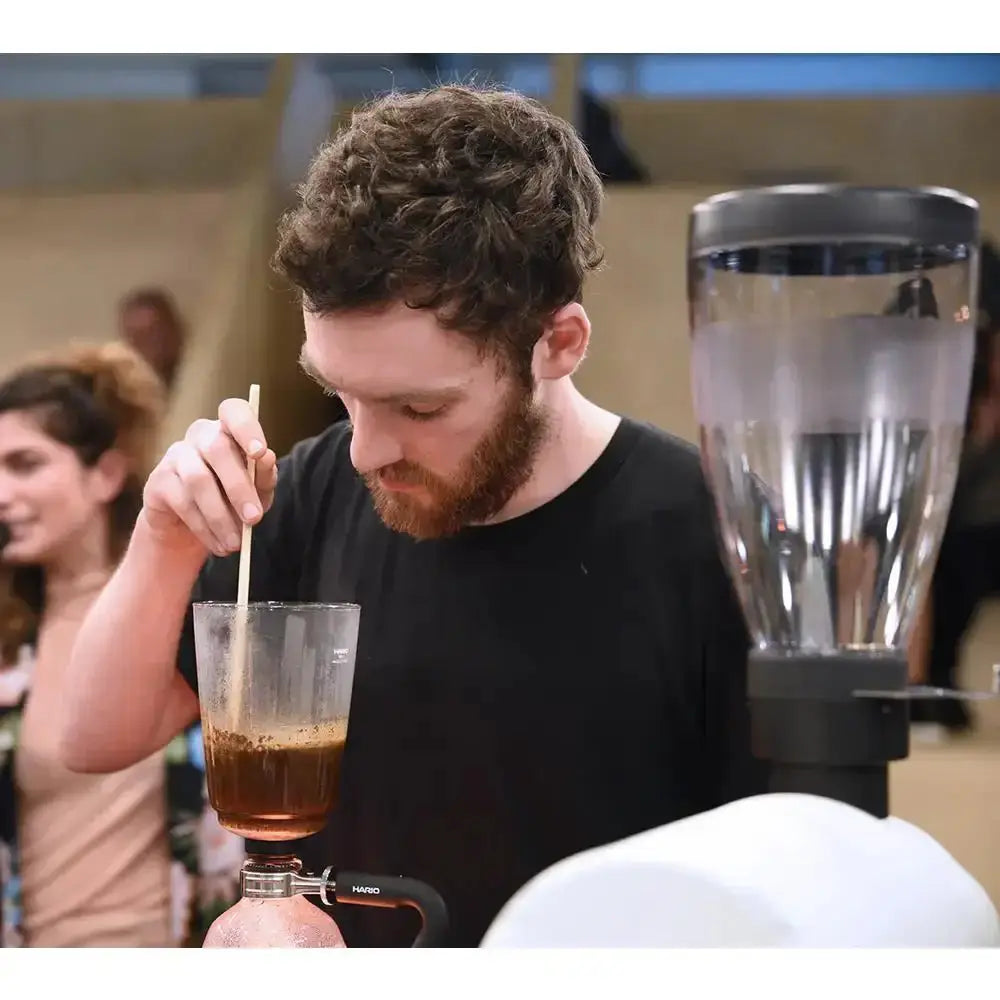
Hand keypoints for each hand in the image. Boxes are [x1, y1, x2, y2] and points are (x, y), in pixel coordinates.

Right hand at [141, 398, 278, 557]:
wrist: (190, 528)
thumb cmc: (232, 501)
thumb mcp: (257, 492)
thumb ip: (263, 476)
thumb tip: (265, 458)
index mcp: (229, 430)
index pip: (234, 411)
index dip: (247, 428)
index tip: (260, 453)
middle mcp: (200, 435)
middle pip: (217, 448)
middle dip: (239, 487)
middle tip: (254, 519)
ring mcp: (175, 456)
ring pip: (199, 480)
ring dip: (221, 515)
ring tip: (236, 543)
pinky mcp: (157, 481)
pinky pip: (182, 502)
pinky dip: (205, 527)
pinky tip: (218, 544)